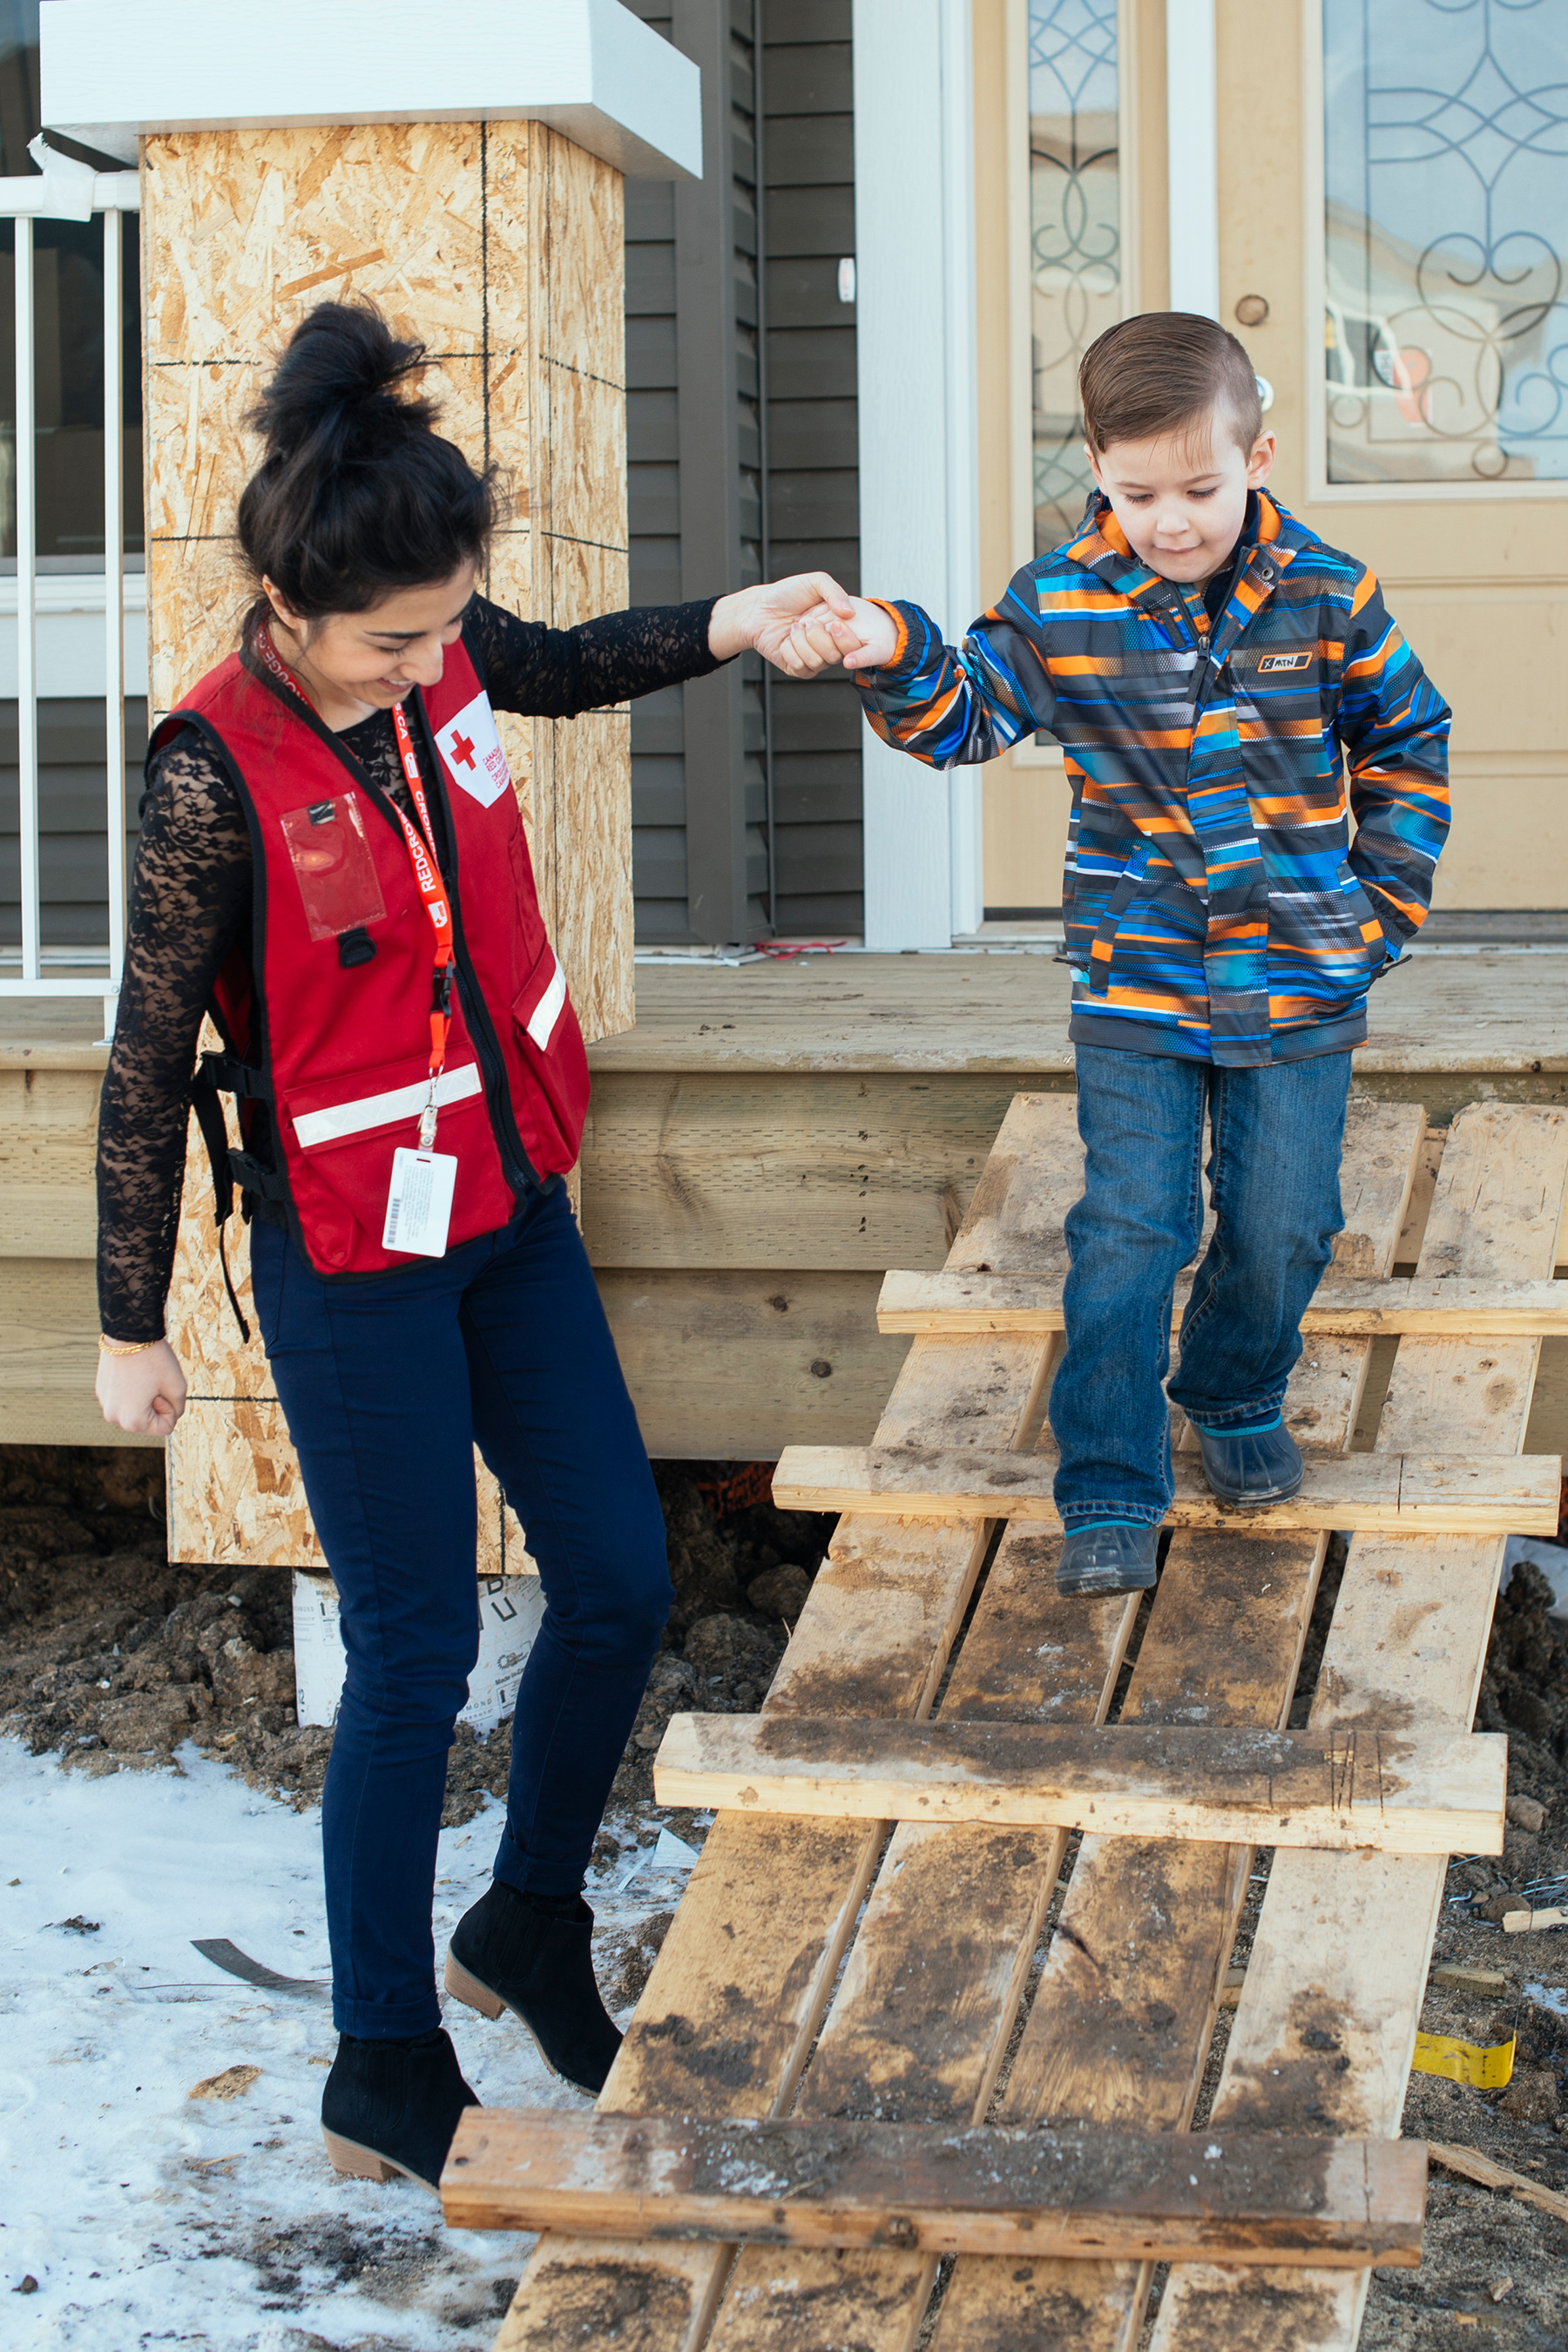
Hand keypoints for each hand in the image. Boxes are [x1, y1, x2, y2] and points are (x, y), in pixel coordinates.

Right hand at [96, 1339, 186, 1436]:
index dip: (171, 1407)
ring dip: (145, 1397)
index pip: (165, 1427)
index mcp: (132, 1421)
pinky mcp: (101, 1391)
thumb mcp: (178, 1386)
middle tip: (153, 1381)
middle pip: (148, 1421)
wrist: (129, 1333)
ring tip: (143, 1376)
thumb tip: (170, 1415)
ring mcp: (105, 1404)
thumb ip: (178, 1408)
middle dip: (156, 1404)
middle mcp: (114, 1418)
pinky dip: (132, 1390)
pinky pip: (125, 1399)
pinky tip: (133, 1372)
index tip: (162, 1388)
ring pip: (137, 1410)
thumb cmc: (155, 1359)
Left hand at [708, 573, 858, 674]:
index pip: (854, 643)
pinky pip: (800, 667)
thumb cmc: (785, 594)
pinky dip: (790, 651)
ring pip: (818, 662)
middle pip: (836, 656)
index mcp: (837, 627)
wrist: (758, 608)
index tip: (835, 624)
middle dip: (818, 636)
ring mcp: (812, 658)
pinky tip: (785, 640)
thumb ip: (836, 592)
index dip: (845, 636)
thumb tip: (850, 613)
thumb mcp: (815, 582)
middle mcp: (827, 645)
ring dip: (801, 642)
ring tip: (793, 628)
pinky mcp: (796, 667)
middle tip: (806, 621)